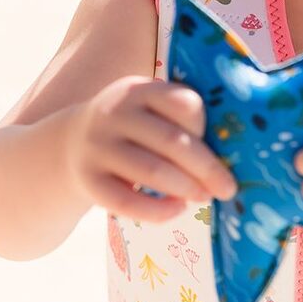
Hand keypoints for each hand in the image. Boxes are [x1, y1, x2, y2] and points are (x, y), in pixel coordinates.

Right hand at [65, 77, 236, 223]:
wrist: (70, 143)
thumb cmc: (132, 129)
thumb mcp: (149, 110)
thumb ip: (179, 121)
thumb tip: (232, 155)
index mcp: (140, 90)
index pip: (184, 103)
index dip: (205, 128)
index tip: (217, 145)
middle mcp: (115, 113)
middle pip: (172, 141)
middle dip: (207, 168)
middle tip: (227, 188)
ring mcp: (98, 146)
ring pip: (152, 171)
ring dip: (186, 188)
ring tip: (204, 197)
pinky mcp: (88, 180)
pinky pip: (127, 201)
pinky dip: (158, 211)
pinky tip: (177, 210)